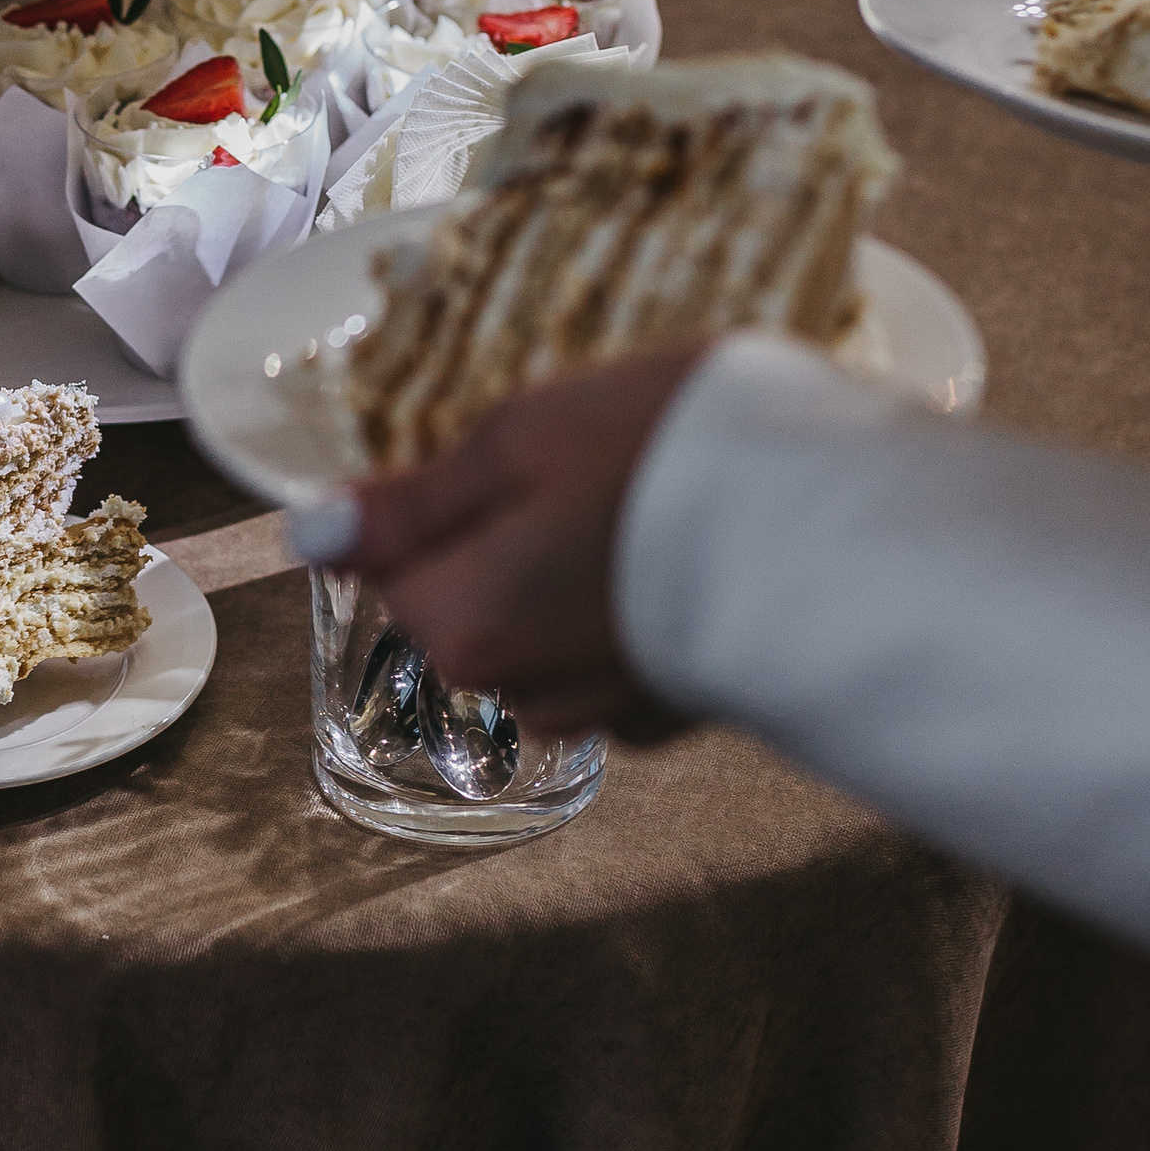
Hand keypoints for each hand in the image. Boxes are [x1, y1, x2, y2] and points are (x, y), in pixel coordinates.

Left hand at [301, 346, 710, 736]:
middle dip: (505, 540)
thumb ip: (413, 501)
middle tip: (582, 463)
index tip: (500, 450)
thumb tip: (310, 536)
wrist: (839, 517)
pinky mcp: (680, 710)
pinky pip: (620, 655)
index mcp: (459, 625)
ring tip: (643, 501)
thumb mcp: (519, 439)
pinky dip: (637, 607)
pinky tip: (686, 553)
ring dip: (572, 576)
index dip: (437, 498)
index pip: (393, 568)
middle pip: (469, 606)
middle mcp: (519, 690)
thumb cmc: (666, 457)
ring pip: (544, 634)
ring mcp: (605, 711)